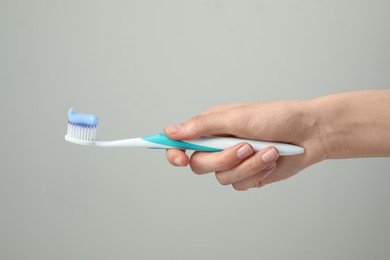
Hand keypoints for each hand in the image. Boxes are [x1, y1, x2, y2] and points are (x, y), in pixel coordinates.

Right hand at [164, 100, 325, 189]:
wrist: (309, 133)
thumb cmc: (276, 117)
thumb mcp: (237, 117)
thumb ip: (204, 125)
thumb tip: (172, 131)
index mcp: (212, 128)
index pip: (181, 143)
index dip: (174, 152)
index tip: (179, 158)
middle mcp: (219, 145)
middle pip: (199, 165)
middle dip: (223, 159)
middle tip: (244, 147)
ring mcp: (233, 162)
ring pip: (222, 178)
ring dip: (247, 165)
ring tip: (267, 150)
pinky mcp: (248, 175)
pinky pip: (240, 184)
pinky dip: (258, 172)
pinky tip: (271, 159)